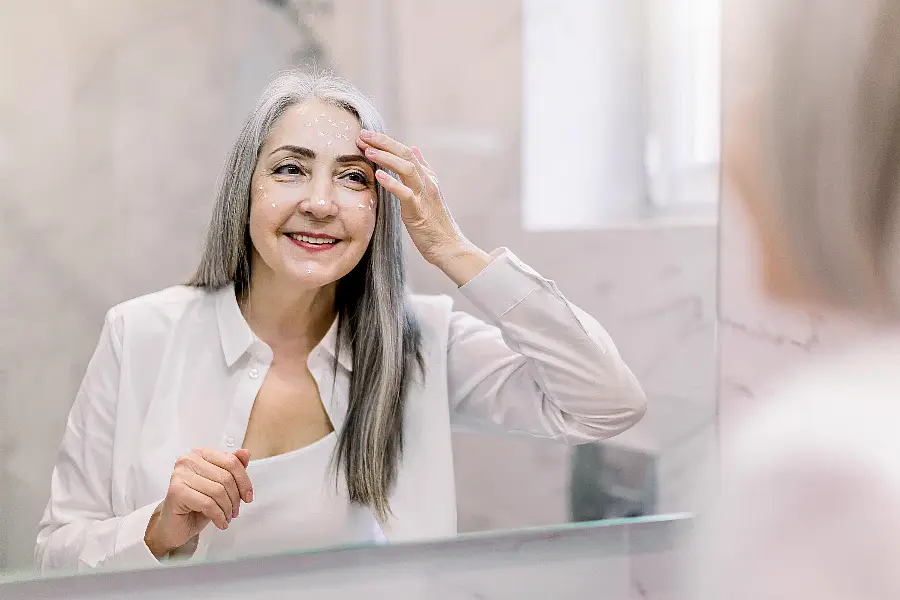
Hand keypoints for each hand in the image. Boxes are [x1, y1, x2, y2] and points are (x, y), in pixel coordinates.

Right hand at [144, 448, 252, 558]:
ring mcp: (180, 475)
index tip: (248, 496)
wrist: (174, 525)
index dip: (244, 481)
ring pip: (218, 491)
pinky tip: (220, 522)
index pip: (231, 461)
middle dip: (235, 498)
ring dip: (227, 509)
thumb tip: (245, 453)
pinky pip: (208, 504)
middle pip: (226, 477)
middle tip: (235, 511)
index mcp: (201, 453)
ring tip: (227, 517)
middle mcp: (188, 460)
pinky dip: (218, 516)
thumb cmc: (197, 504)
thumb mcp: (220, 485)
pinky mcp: (176, 491)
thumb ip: (233, 468)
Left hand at [357, 129, 470, 267]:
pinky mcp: (419, 212)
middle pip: (406, 155)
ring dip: (386, 158)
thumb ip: (422, 170)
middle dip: (383, 143)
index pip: (406, 152)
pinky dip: (392, 183)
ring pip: (407, 169)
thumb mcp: (429, 192)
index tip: (367, 135)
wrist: (449, 247)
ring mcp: (424, 196)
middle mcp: (427, 182)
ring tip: (367, 151)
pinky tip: (378, 175)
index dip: (386, 142)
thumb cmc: (436, 224)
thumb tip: (415, 149)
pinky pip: (406, 194)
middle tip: (363, 134)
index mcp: (428, 178)